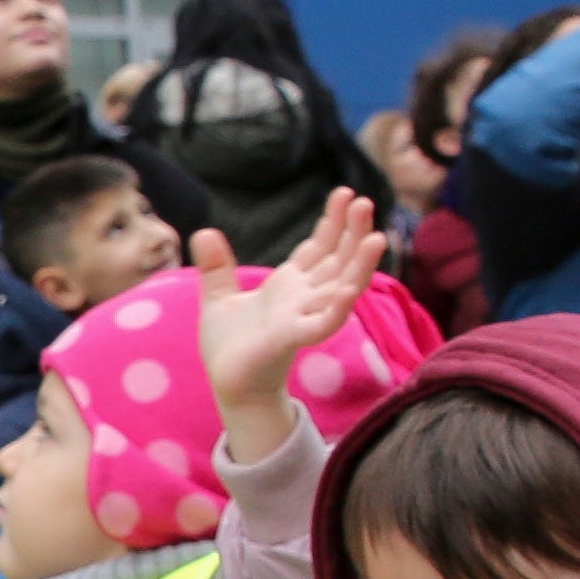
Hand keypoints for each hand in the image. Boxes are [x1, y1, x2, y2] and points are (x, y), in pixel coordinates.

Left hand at [191, 199, 388, 464]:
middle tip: (365, 202)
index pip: (319, 247)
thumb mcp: (218, 298)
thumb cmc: (231, 345)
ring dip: (359, 265)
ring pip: (341, 287)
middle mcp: (304, 298)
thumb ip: (216, 267)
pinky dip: (337, 308)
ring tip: (376, 238)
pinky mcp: (294, 340)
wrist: (228, 385)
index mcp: (290, 284)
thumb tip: (204, 231)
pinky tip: (347, 290)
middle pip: (337, 260)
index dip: (332, 222)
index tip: (344, 193)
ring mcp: (303, 318)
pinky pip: (323, 324)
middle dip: (353, 233)